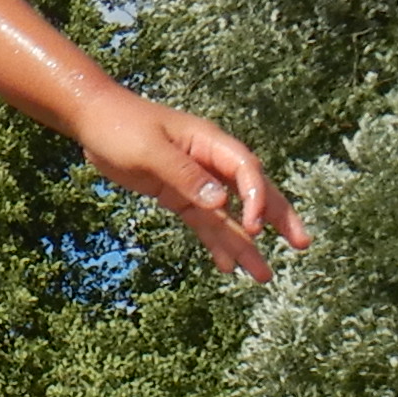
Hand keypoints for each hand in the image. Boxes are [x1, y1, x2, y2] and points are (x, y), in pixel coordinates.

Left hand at [80, 95, 307, 277]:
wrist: (94, 121)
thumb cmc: (121, 126)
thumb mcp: (150, 150)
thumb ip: (185, 176)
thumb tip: (221, 203)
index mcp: (210, 143)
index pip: (246, 170)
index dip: (256, 198)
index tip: (254, 226)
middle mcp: (210, 162)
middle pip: (252, 193)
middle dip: (277, 219)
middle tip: (303, 244)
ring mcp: (196, 181)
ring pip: (228, 215)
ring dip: (245, 244)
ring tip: (263, 275)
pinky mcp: (179, 195)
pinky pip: (204, 222)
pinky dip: (214, 243)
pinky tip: (226, 265)